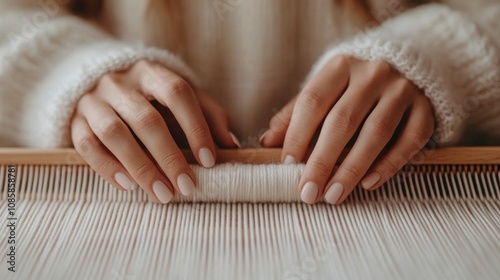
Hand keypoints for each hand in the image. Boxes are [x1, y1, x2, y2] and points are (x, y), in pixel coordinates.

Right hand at [71, 60, 238, 202]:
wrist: (100, 81)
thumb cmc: (151, 97)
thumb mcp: (183, 97)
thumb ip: (209, 115)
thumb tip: (231, 144)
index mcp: (152, 72)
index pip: (177, 93)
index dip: (195, 127)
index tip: (209, 161)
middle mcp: (120, 83)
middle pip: (146, 119)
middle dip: (169, 156)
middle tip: (187, 187)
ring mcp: (94, 101)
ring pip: (113, 133)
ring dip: (140, 167)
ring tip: (162, 194)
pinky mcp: (75, 121)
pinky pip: (86, 145)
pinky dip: (107, 168)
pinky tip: (129, 186)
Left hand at [261, 56, 433, 203]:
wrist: (409, 62)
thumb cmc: (354, 83)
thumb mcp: (325, 88)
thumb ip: (297, 113)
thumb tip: (267, 141)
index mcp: (340, 65)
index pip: (313, 101)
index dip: (298, 133)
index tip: (287, 164)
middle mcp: (372, 73)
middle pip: (343, 121)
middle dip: (322, 160)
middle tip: (308, 192)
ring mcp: (403, 89)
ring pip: (376, 132)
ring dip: (352, 168)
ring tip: (333, 195)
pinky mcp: (426, 108)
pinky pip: (409, 140)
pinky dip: (389, 164)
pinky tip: (369, 183)